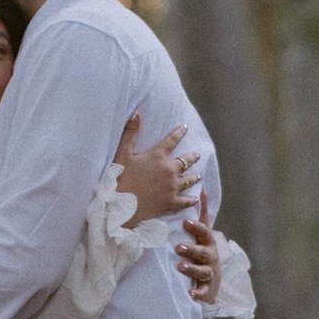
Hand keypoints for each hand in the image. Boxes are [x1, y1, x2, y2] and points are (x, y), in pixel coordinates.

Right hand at [115, 109, 197, 226]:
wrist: (120, 205)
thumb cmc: (119, 178)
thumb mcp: (122, 153)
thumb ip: (130, 132)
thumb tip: (137, 113)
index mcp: (157, 156)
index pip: (172, 140)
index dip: (179, 132)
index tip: (185, 127)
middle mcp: (169, 170)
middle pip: (185, 161)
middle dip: (192, 157)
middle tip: (197, 155)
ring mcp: (172, 187)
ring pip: (188, 180)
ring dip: (194, 177)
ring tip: (198, 175)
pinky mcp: (170, 203)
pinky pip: (185, 201)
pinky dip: (191, 199)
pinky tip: (194, 198)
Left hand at [178, 195, 222, 309]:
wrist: (213, 280)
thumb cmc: (203, 252)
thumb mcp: (203, 233)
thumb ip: (202, 214)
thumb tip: (202, 189)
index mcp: (208, 242)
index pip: (204, 232)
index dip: (196, 227)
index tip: (185, 222)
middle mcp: (211, 257)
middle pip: (204, 252)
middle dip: (192, 249)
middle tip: (178, 247)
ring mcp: (210, 273)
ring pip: (203, 271)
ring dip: (192, 268)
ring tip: (180, 266)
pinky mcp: (207, 290)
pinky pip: (204, 292)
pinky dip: (198, 294)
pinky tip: (190, 294)